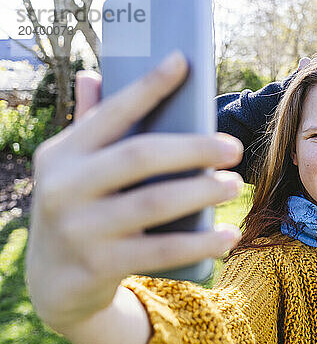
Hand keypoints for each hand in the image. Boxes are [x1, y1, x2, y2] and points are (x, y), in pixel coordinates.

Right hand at [25, 51, 243, 331]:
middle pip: (140, 156)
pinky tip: (229, 236)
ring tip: (236, 185)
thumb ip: (89, 125)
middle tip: (234, 149)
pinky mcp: (99, 266)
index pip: (111, 112)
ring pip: (154, 203)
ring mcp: (80, 229)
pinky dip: (201, 243)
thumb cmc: (78, 209)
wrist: (53, 282)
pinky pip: (162, 252)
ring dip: (203, 192)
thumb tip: (92, 74)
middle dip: (194, 148)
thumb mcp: (73, 169)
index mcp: (63, 153)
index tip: (183, 61)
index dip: (148, 85)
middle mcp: (64, 187)